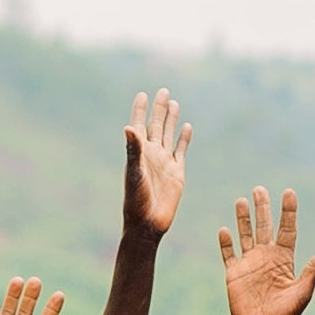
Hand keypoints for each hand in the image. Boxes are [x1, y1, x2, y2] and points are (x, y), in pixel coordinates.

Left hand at [119, 90, 186, 238]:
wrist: (148, 223)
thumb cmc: (136, 201)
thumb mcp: (134, 173)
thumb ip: (133, 150)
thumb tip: (128, 127)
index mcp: (138, 153)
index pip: (139, 125)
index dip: (140, 110)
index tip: (142, 94)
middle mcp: (151, 154)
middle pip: (155, 125)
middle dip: (158, 109)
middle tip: (162, 90)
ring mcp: (164, 162)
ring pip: (168, 134)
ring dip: (170, 119)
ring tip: (173, 102)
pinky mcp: (177, 172)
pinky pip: (181, 151)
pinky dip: (184, 139)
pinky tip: (186, 127)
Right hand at [217, 187, 314, 314]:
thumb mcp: (303, 291)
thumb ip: (314, 269)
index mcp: (284, 259)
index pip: (287, 229)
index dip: (288, 211)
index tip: (289, 192)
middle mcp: (267, 258)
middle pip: (264, 227)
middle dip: (262, 208)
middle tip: (260, 189)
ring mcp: (249, 265)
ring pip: (245, 235)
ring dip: (243, 219)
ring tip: (242, 200)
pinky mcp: (234, 274)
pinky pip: (228, 254)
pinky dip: (226, 243)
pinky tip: (224, 230)